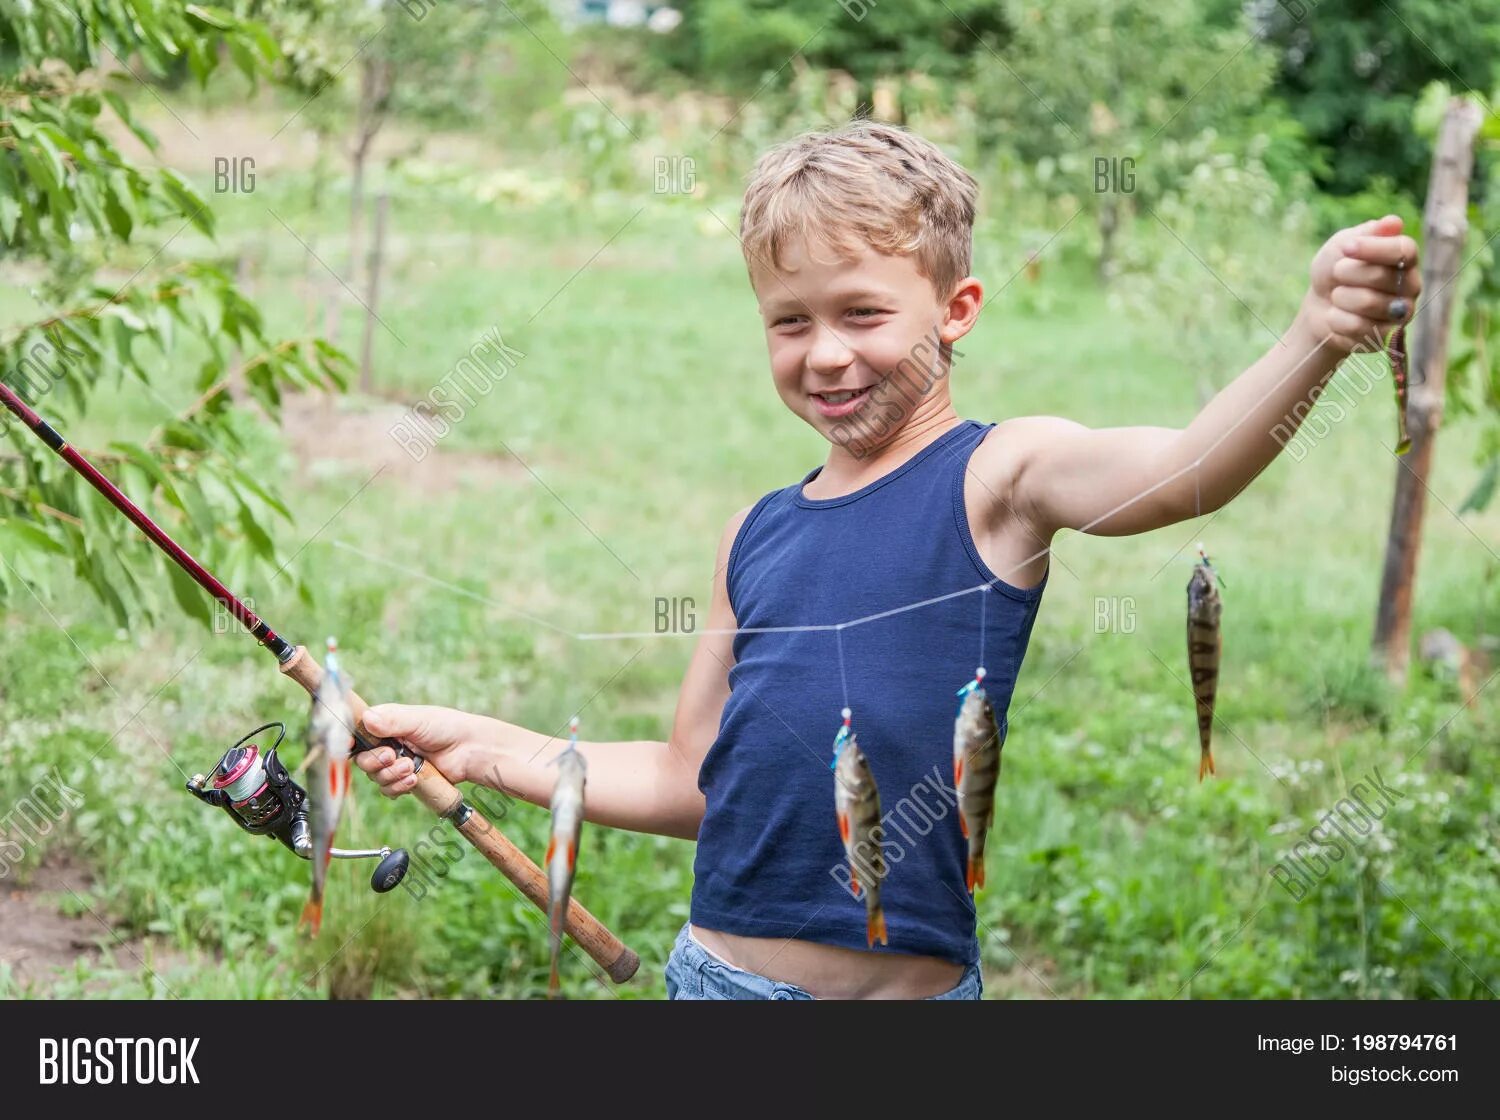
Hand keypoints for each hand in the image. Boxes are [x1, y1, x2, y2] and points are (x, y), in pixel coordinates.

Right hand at [355, 704, 482, 796]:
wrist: (470, 751)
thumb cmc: (447, 728)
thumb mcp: (418, 719)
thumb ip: (391, 720)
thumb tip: (367, 719)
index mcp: (386, 723)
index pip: (359, 734)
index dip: (357, 743)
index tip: (364, 746)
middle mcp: (388, 743)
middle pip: (364, 760)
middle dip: (376, 762)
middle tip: (393, 757)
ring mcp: (396, 763)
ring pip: (376, 777)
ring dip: (391, 776)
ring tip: (411, 768)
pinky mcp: (405, 779)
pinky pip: (389, 790)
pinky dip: (398, 787)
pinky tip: (414, 779)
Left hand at [1300, 214, 1420, 352]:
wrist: (1319, 306)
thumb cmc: (1335, 271)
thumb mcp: (1344, 245)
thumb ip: (1366, 234)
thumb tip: (1393, 222)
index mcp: (1406, 259)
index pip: (1404, 250)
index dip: (1373, 248)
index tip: (1347, 247)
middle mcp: (1411, 286)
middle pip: (1380, 276)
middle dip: (1347, 273)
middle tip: (1337, 273)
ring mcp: (1401, 314)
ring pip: (1368, 303)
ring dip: (1340, 298)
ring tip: (1337, 296)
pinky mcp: (1385, 338)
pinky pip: (1358, 328)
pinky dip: (1336, 320)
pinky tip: (1336, 316)